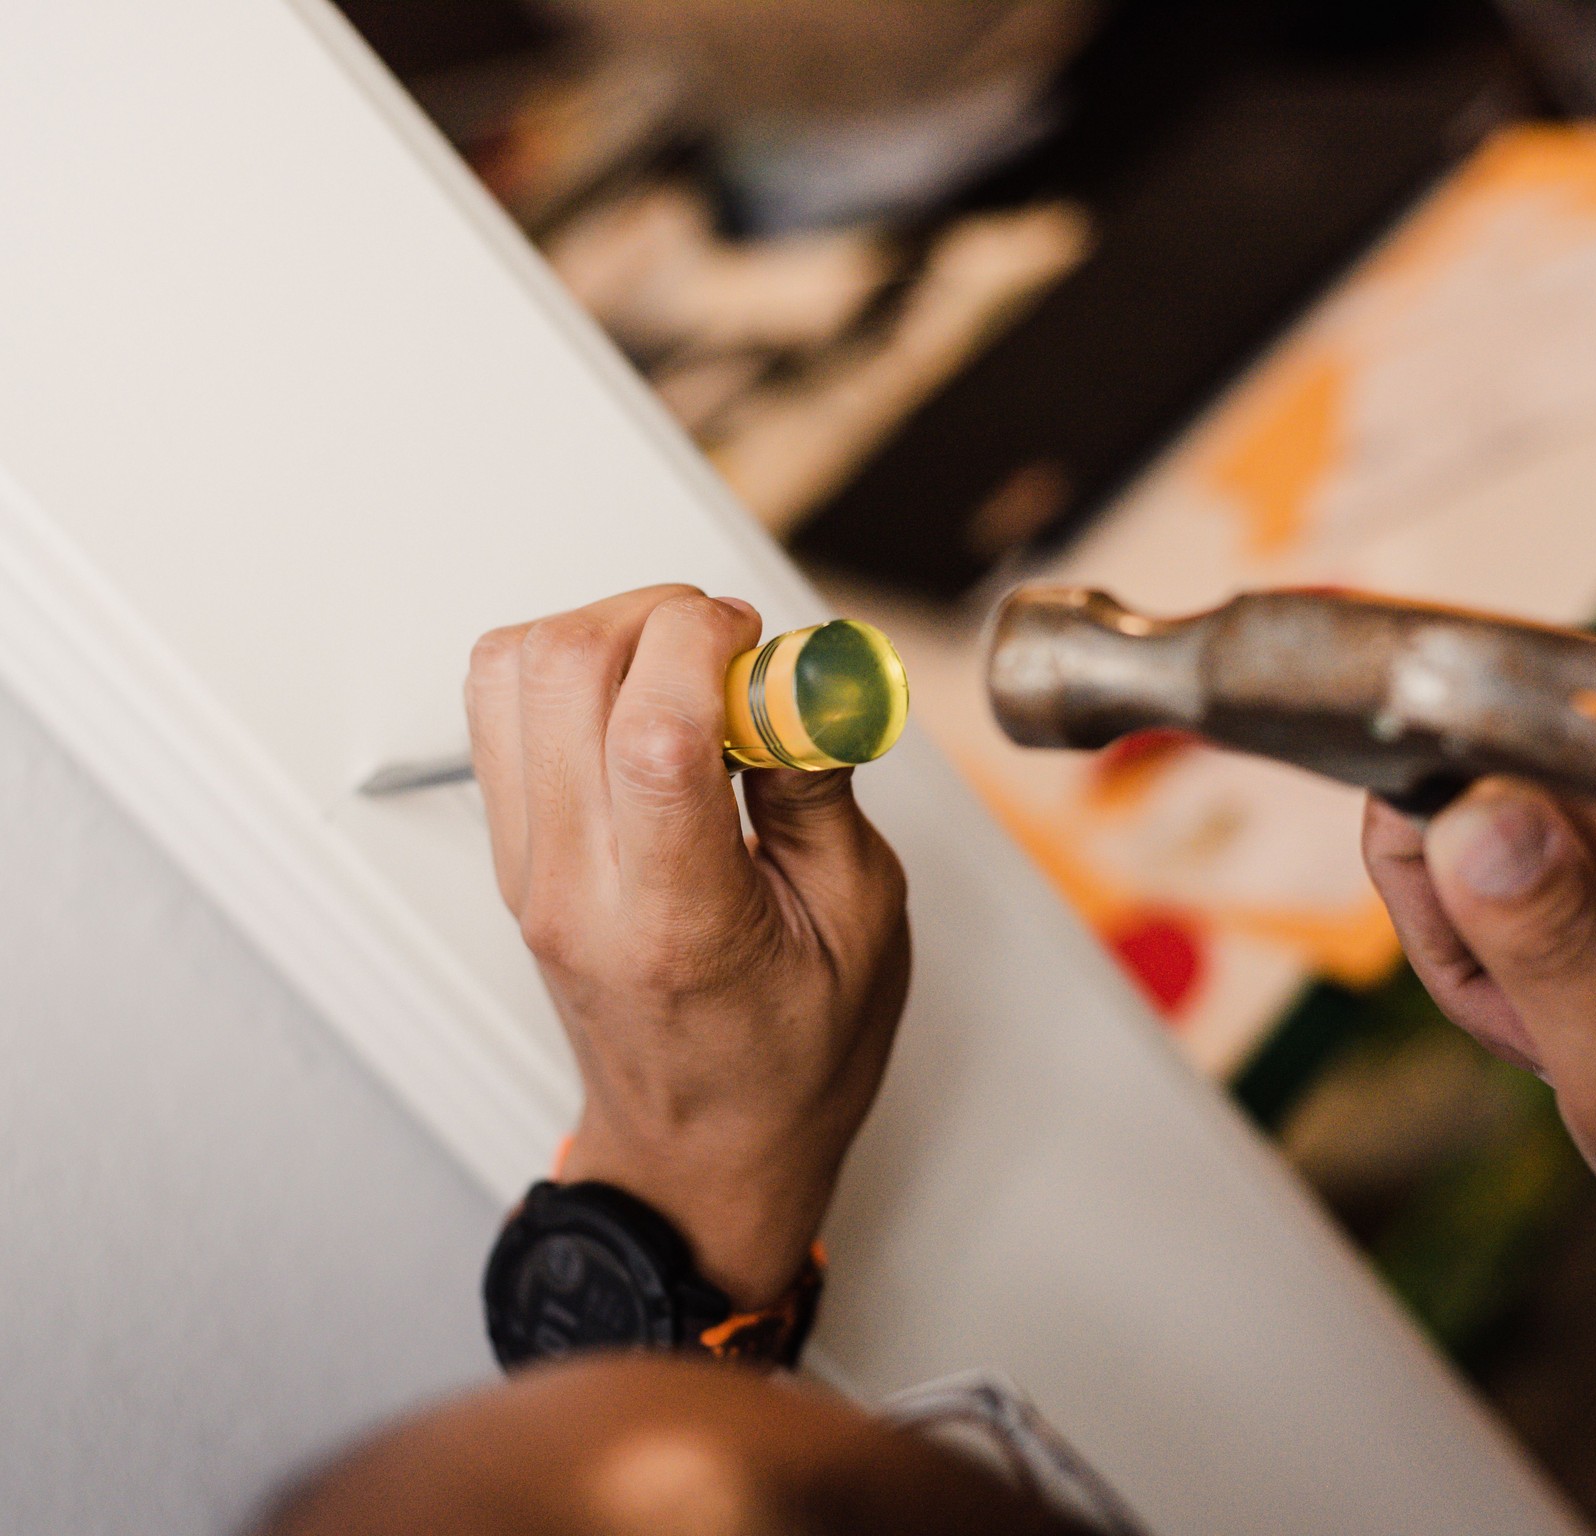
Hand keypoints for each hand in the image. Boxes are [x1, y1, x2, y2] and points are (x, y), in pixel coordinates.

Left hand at [465, 586, 909, 1307]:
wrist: (700, 1154)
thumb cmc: (787, 1064)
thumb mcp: (861, 926)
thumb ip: (821, 788)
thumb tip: (801, 676)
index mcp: (675, 918)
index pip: (651, 731)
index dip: (709, 645)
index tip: (765, 649)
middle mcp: (576, 886)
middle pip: (559, 669)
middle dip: (658, 616)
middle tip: (733, 656)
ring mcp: (528, 868)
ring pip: (511, 670)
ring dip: (605, 632)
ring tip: (684, 674)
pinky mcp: (513, 855)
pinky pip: (501, 711)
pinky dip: (570, 671)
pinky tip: (641, 704)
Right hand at [1362, 714, 1595, 1269]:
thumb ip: (1547, 943)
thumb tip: (1463, 814)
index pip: (1451, 794)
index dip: (1444, 907)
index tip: (1512, 994)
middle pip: (1453, 799)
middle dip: (1469, 931)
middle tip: (1551, 1026)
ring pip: (1467, 822)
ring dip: (1492, 943)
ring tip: (1573, 1022)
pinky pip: (1506, 839)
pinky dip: (1522, 933)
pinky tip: (1586, 994)